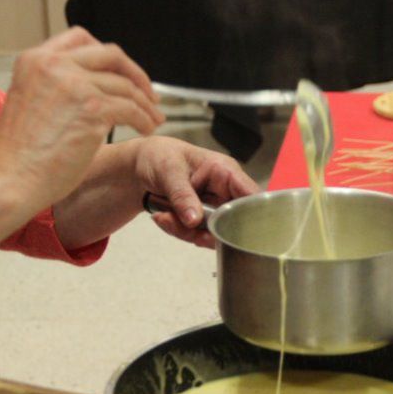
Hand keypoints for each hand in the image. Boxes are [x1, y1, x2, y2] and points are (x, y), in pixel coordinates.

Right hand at [0, 27, 164, 210]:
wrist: (9, 179)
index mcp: (36, 59)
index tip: (122, 74)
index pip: (82, 38)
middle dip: (136, 74)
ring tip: (153, 119)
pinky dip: (144, 120)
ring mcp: (75, 85)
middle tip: (148, 94)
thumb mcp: (31, 103)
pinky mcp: (93, 109)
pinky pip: (131, 109)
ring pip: (126, 86)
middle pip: (112, 55)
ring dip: (145, 103)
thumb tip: (94, 90)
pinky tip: (146, 130)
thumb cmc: (17, 156)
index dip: (109, 57)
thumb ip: (57, 88)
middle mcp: (55, 64)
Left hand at [131, 137, 258, 247]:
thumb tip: (195, 220)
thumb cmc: (159, 157)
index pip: (251, 195)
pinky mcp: (202, 221)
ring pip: (213, 234)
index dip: (251, 214)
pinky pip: (197, 236)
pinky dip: (178, 231)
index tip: (233, 230)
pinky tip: (163, 217)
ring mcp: (214, 209)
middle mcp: (225, 192)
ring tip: (164, 217)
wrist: (141, 167)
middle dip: (207, 231)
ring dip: (187, 232)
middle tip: (184, 226)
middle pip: (233, 223)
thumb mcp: (168, 170)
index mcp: (225, 172)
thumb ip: (182, 195)